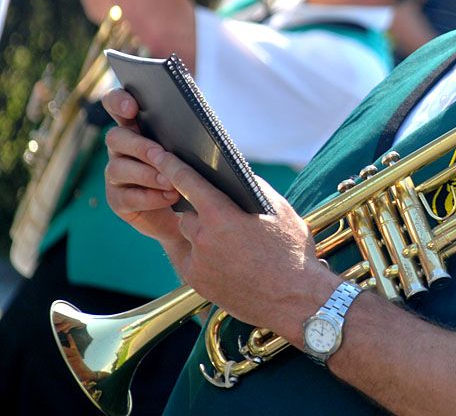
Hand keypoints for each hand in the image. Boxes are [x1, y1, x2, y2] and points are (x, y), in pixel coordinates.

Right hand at [102, 89, 184, 244]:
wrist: (187, 212)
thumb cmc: (190, 171)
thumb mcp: (190, 149)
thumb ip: (187, 133)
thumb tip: (201, 124)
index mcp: (135, 126)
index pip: (115, 104)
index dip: (118, 101)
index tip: (132, 107)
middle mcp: (120, 148)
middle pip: (115, 137)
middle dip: (138, 145)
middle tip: (161, 153)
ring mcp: (115, 173)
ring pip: (119, 168)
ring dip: (147, 174)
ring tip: (171, 181)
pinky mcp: (117, 200)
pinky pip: (127, 197)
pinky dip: (150, 198)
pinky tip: (169, 197)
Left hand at [152, 151, 339, 339]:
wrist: (296, 300)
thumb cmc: (292, 253)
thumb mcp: (279, 211)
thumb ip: (253, 189)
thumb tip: (238, 177)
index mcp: (222, 215)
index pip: (186, 181)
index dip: (170, 165)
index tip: (158, 155)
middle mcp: (204, 238)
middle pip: (187, 213)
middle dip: (200, 211)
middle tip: (220, 214)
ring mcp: (198, 263)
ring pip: (189, 236)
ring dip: (201, 233)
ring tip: (229, 240)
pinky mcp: (197, 282)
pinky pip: (191, 259)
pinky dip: (204, 256)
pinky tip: (228, 260)